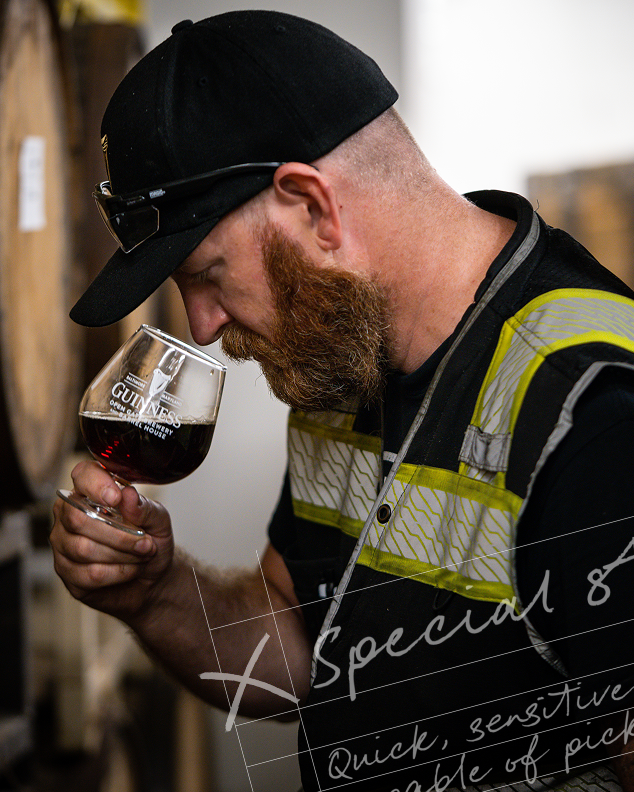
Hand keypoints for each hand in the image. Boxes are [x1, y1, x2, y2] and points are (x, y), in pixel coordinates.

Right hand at [51, 460, 174, 623]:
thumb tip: (128, 495)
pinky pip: (88, 574)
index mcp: (91, 491)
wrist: (153, 577)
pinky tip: (129, 570)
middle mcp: (70, 513)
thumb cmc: (150, 541)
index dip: (96, 484)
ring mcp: (64, 544)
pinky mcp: (67, 573)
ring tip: (141, 556)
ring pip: (83, 549)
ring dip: (122, 555)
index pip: (82, 475)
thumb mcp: (159, 521)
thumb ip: (144, 507)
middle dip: (119, 534)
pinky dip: (118, 573)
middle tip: (145, 543)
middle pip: (78, 518)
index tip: (116, 498)